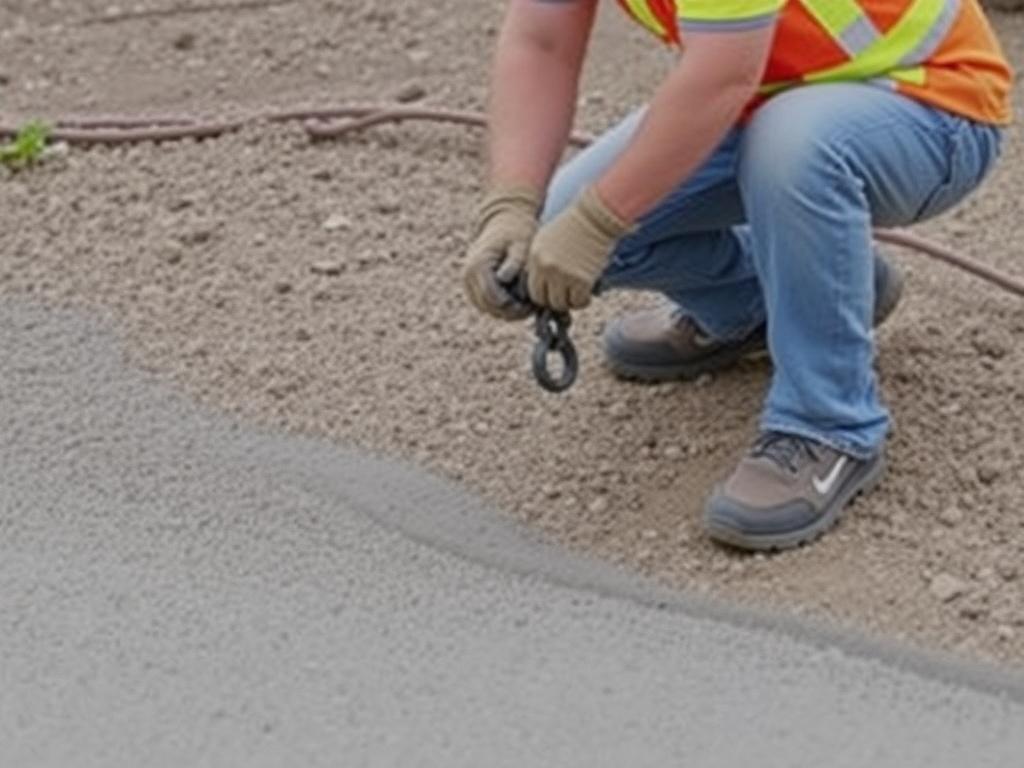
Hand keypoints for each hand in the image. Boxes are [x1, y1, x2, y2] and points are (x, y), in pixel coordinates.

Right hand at [462, 185, 541, 320]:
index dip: (513, 306)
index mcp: (478, 265)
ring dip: (507, 311)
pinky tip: (519, 301)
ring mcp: (468, 282)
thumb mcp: (521, 244)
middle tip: (533, 308)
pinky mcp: (473, 286)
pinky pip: (487, 305)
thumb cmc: (517, 232)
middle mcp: (468, 275)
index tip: (532, 305)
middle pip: (489, 307)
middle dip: (511, 312)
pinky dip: (502, 307)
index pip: (493, 298)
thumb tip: (503, 279)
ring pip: (488, 309)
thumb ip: (514, 262)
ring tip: (528, 304)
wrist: (505, 222)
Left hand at [527, 186, 630, 311]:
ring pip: (561, 304)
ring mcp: (563, 274)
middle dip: (555, 301)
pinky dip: (583, 301)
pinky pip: (578, 302)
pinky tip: (587, 294)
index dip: (543, 295)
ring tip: (577, 295)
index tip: (553, 293)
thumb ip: (539, 261)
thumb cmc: (573, 226)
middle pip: (545, 300)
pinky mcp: (582, 279)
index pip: (532, 290)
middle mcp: (546, 267)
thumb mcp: (545, 240)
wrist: (594, 217)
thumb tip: (539, 285)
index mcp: (535, 257)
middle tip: (566, 296)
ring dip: (569, 302)